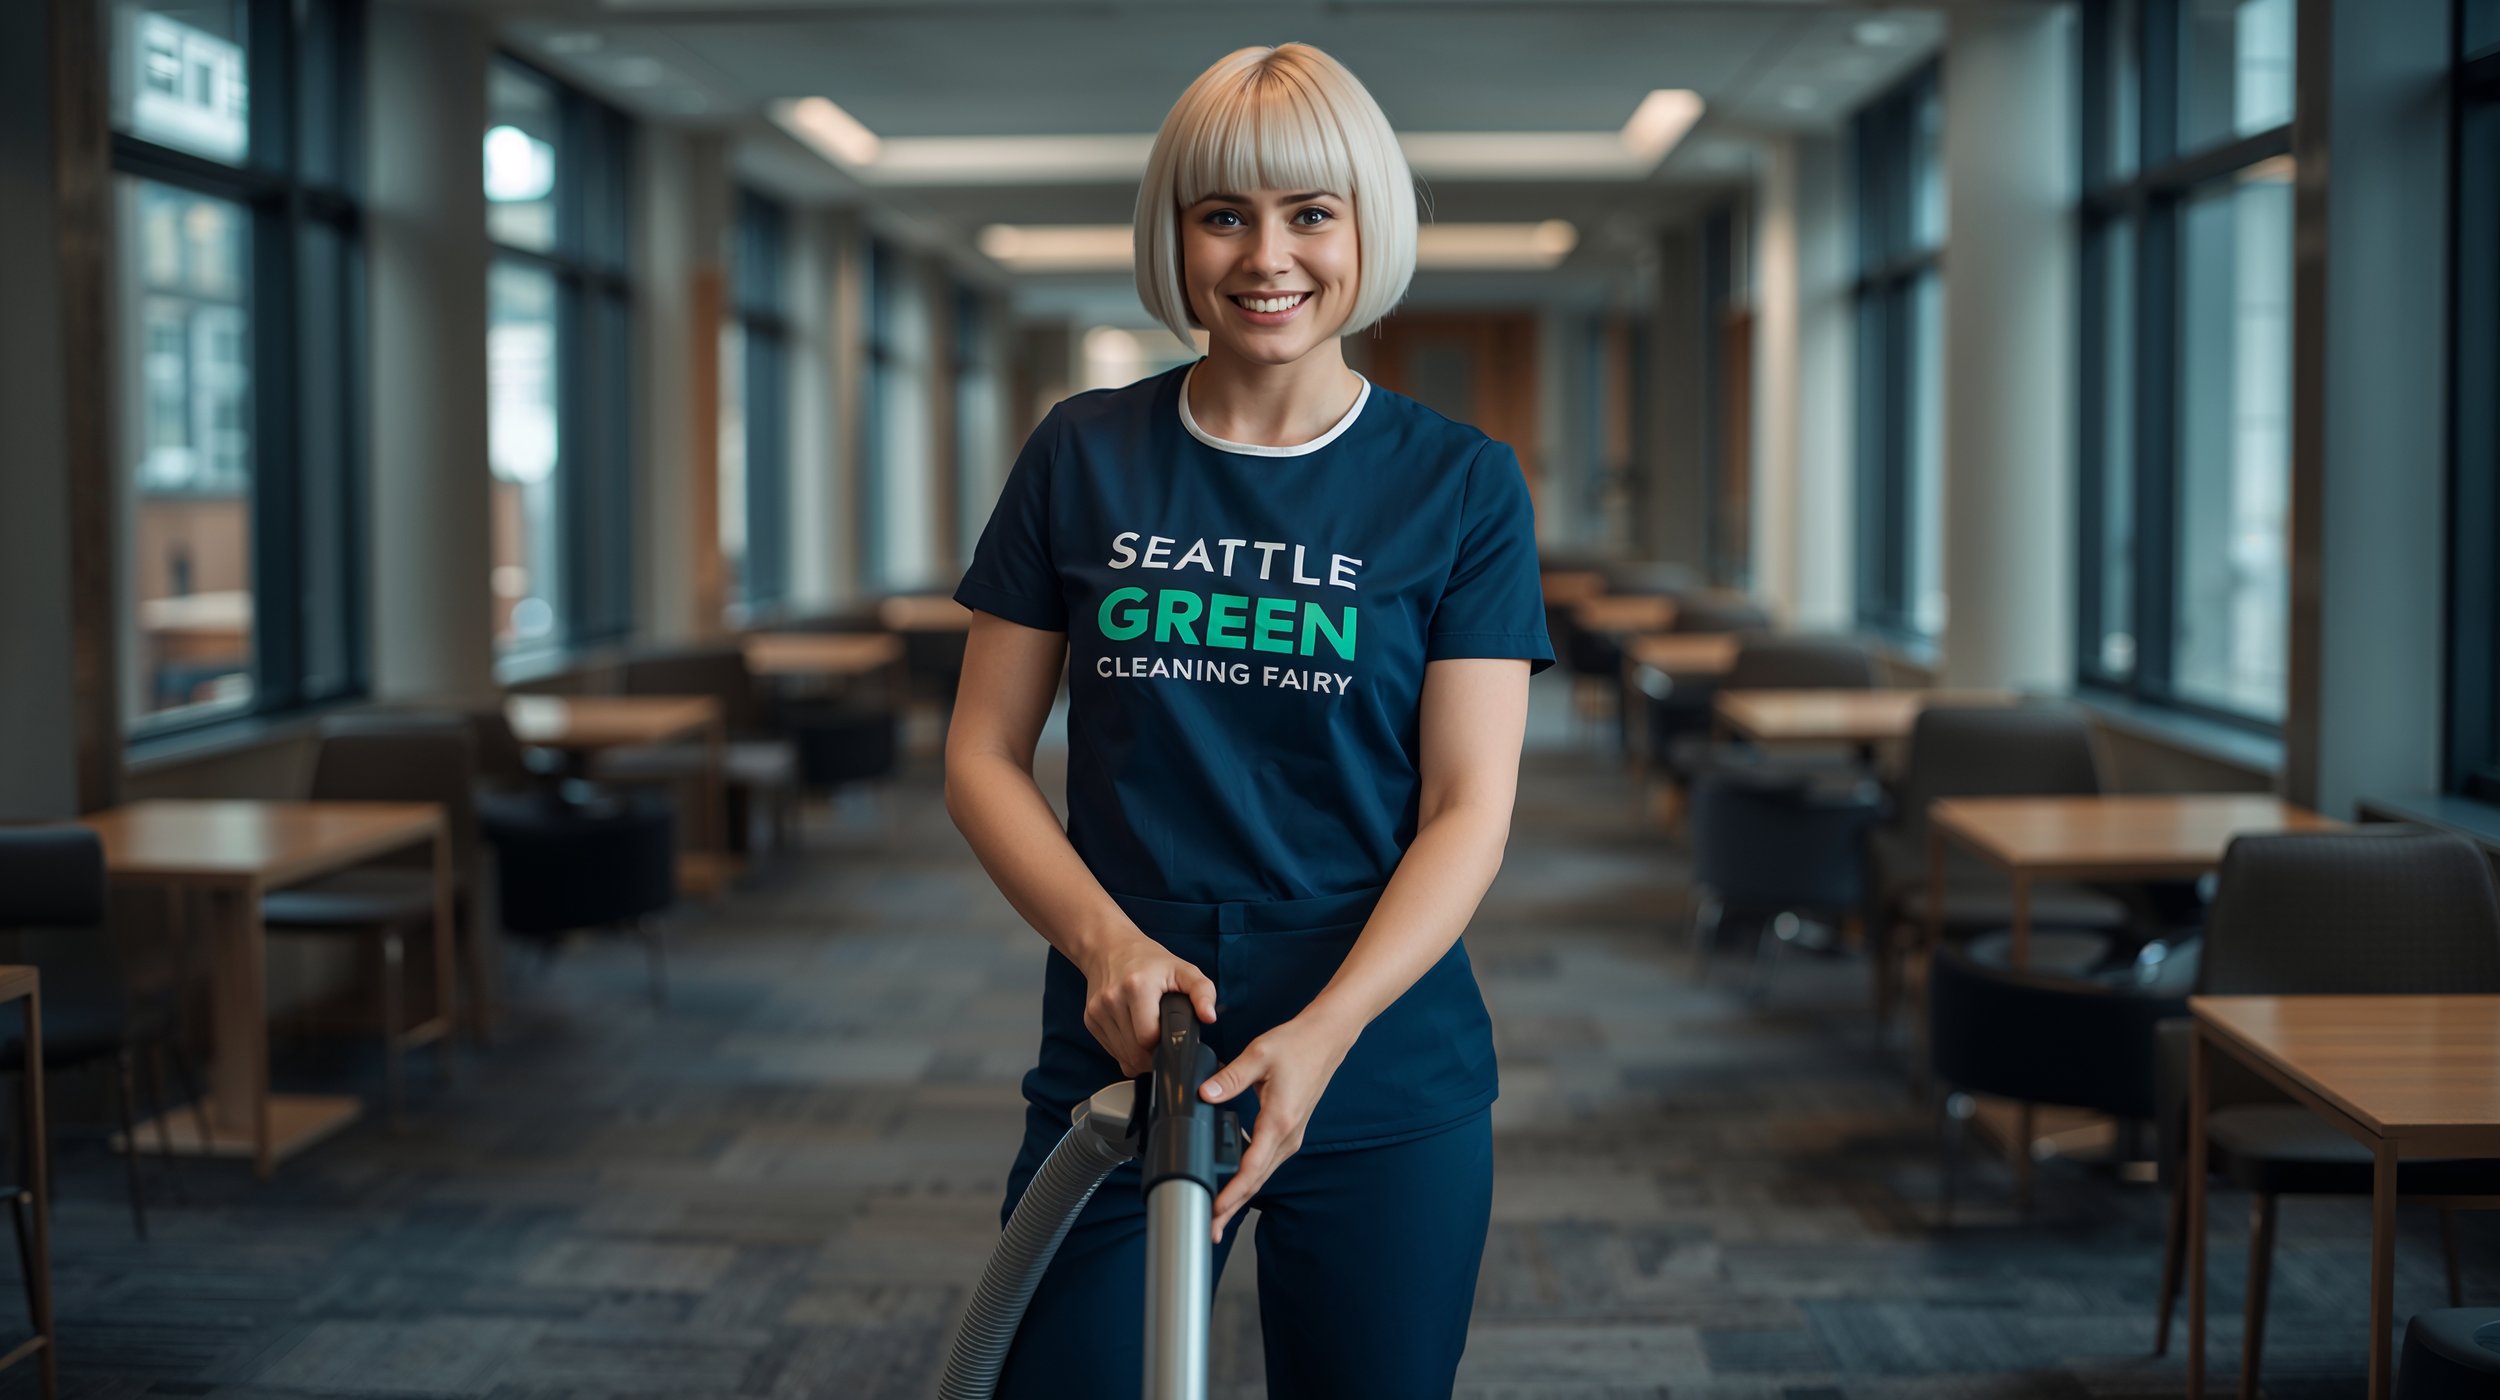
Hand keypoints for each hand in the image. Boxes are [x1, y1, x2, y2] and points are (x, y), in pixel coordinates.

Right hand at [1076, 932, 1215, 1076]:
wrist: (1109, 947)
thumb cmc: (1149, 960)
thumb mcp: (1183, 969)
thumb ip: (1202, 991)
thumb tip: (1209, 1016)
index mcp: (1137, 987)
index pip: (1148, 1038)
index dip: (1164, 1045)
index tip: (1172, 1039)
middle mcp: (1112, 999)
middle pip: (1134, 1052)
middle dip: (1153, 1056)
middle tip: (1164, 1043)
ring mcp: (1097, 1011)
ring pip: (1123, 1056)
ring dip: (1139, 1056)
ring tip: (1150, 1037)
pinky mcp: (1090, 1020)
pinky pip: (1112, 1052)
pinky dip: (1126, 1051)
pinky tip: (1135, 1035)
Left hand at [1199, 1013, 1355, 1241]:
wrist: (1328, 1037)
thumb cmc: (1298, 1044)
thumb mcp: (1259, 1054)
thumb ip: (1231, 1078)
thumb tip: (1205, 1094)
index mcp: (1280, 1121)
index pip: (1252, 1167)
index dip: (1233, 1193)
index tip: (1216, 1209)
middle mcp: (1288, 1136)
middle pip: (1256, 1181)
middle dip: (1233, 1206)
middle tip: (1211, 1228)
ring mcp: (1291, 1136)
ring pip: (1262, 1174)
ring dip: (1241, 1195)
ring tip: (1218, 1212)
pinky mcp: (1289, 1131)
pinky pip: (1266, 1161)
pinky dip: (1249, 1176)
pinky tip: (1234, 1181)